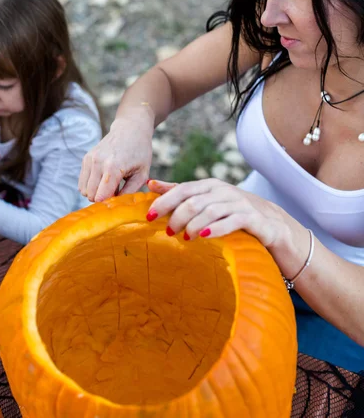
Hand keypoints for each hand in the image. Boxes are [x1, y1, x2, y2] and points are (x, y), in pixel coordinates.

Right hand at [78, 118, 153, 201]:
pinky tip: (103, 179)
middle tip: (116, 190)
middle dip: (102, 198)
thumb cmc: (140, 152)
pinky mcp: (86, 158)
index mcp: (113, 167)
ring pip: (83, 190)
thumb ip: (129, 192)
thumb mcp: (142, 174)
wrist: (130, 129)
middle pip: (91, 195)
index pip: (101, 197)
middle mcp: (98, 162)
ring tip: (110, 184)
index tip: (118, 200)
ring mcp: (90, 159)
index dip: (109, 203)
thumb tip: (115, 206)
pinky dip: (91, 185)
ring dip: (95, 192)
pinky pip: (81, 182)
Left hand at [146, 178, 287, 247]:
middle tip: (168, 231)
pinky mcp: (253, 218)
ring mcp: (239, 203)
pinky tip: (204, 237)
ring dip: (194, 225)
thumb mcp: (207, 200)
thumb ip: (180, 192)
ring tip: (185, 238)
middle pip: (194, 200)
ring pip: (210, 210)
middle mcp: (224, 191)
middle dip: (177, 215)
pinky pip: (232, 221)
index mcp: (210, 186)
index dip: (164, 201)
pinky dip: (216, 229)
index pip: (182, 189)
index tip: (149, 215)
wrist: (272, 224)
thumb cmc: (233, 213)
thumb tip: (151, 184)